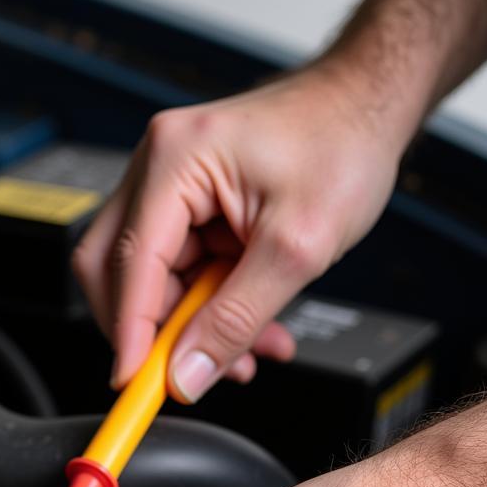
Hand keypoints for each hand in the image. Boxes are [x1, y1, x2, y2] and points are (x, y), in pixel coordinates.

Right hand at [73, 67, 403, 399]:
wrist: (369, 103)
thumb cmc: (344, 142)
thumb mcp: (297, 247)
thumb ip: (236, 318)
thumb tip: (187, 373)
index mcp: (175, 160)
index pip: (129, 263)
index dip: (128, 331)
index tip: (133, 383)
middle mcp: (159, 168)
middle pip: (117, 272)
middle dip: (155, 331)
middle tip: (189, 371)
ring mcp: (169, 185)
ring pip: (152, 281)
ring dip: (193, 325)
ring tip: (248, 351)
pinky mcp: (188, 205)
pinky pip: (180, 272)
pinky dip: (210, 307)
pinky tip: (250, 325)